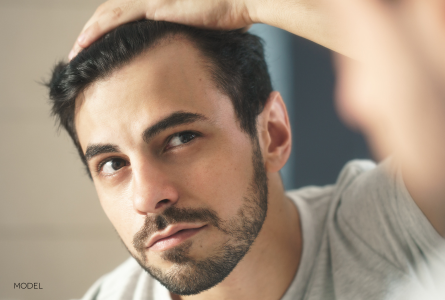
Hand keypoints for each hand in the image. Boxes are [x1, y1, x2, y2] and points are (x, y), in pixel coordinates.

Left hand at [68, 0, 253, 59]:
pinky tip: (85, 43)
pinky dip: (98, 31)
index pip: (126, 12)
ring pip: (108, 13)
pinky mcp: (155, 6)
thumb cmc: (234, 13)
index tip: (99, 47)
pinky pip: (117, 19)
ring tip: (75, 51)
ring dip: (88, 33)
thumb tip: (193, 53)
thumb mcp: (207, 28)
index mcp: (162, 2)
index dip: (109, 28)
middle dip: (92, 31)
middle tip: (79, 50)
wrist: (243, 0)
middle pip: (112, 11)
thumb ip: (192, 35)